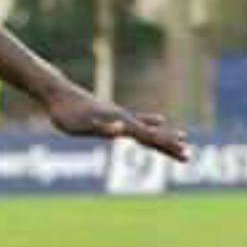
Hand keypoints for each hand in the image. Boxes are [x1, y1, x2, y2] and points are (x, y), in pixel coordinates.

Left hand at [44, 85, 189, 160]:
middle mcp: (123, 117)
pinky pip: (137, 122)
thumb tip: (123, 129)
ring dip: (165, 134)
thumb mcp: (81, 125)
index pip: (148, 137)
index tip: (185, 154)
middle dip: (170, 144)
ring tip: (183, 137)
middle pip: (151, 133)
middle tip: (189, 154)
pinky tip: (158, 121)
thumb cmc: (66, 112)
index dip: (166, 146)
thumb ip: (103, 128)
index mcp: (119, 121)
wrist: (56, 92)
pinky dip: (151, 124)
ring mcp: (118, 114)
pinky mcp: (111, 113)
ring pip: (147, 127)